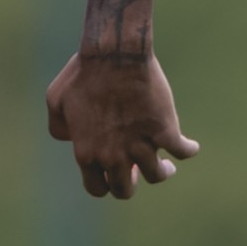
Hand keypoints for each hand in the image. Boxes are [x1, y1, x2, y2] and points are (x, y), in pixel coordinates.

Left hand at [46, 46, 195, 199]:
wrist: (114, 54)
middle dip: (130, 184)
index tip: (111, 172)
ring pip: (157, 175)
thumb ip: (60, 127)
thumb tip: (71, 139)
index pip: (97, 188)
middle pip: (124, 190)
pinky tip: (190, 146)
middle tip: (136, 171)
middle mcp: (113, 156)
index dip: (105, 183)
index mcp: (87, 153)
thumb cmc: (82, 73)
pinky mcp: (165, 131)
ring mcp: (141, 146)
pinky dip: (188, 150)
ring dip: (162, 172)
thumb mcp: (56, 101)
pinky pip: (183, 152)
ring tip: (166, 164)